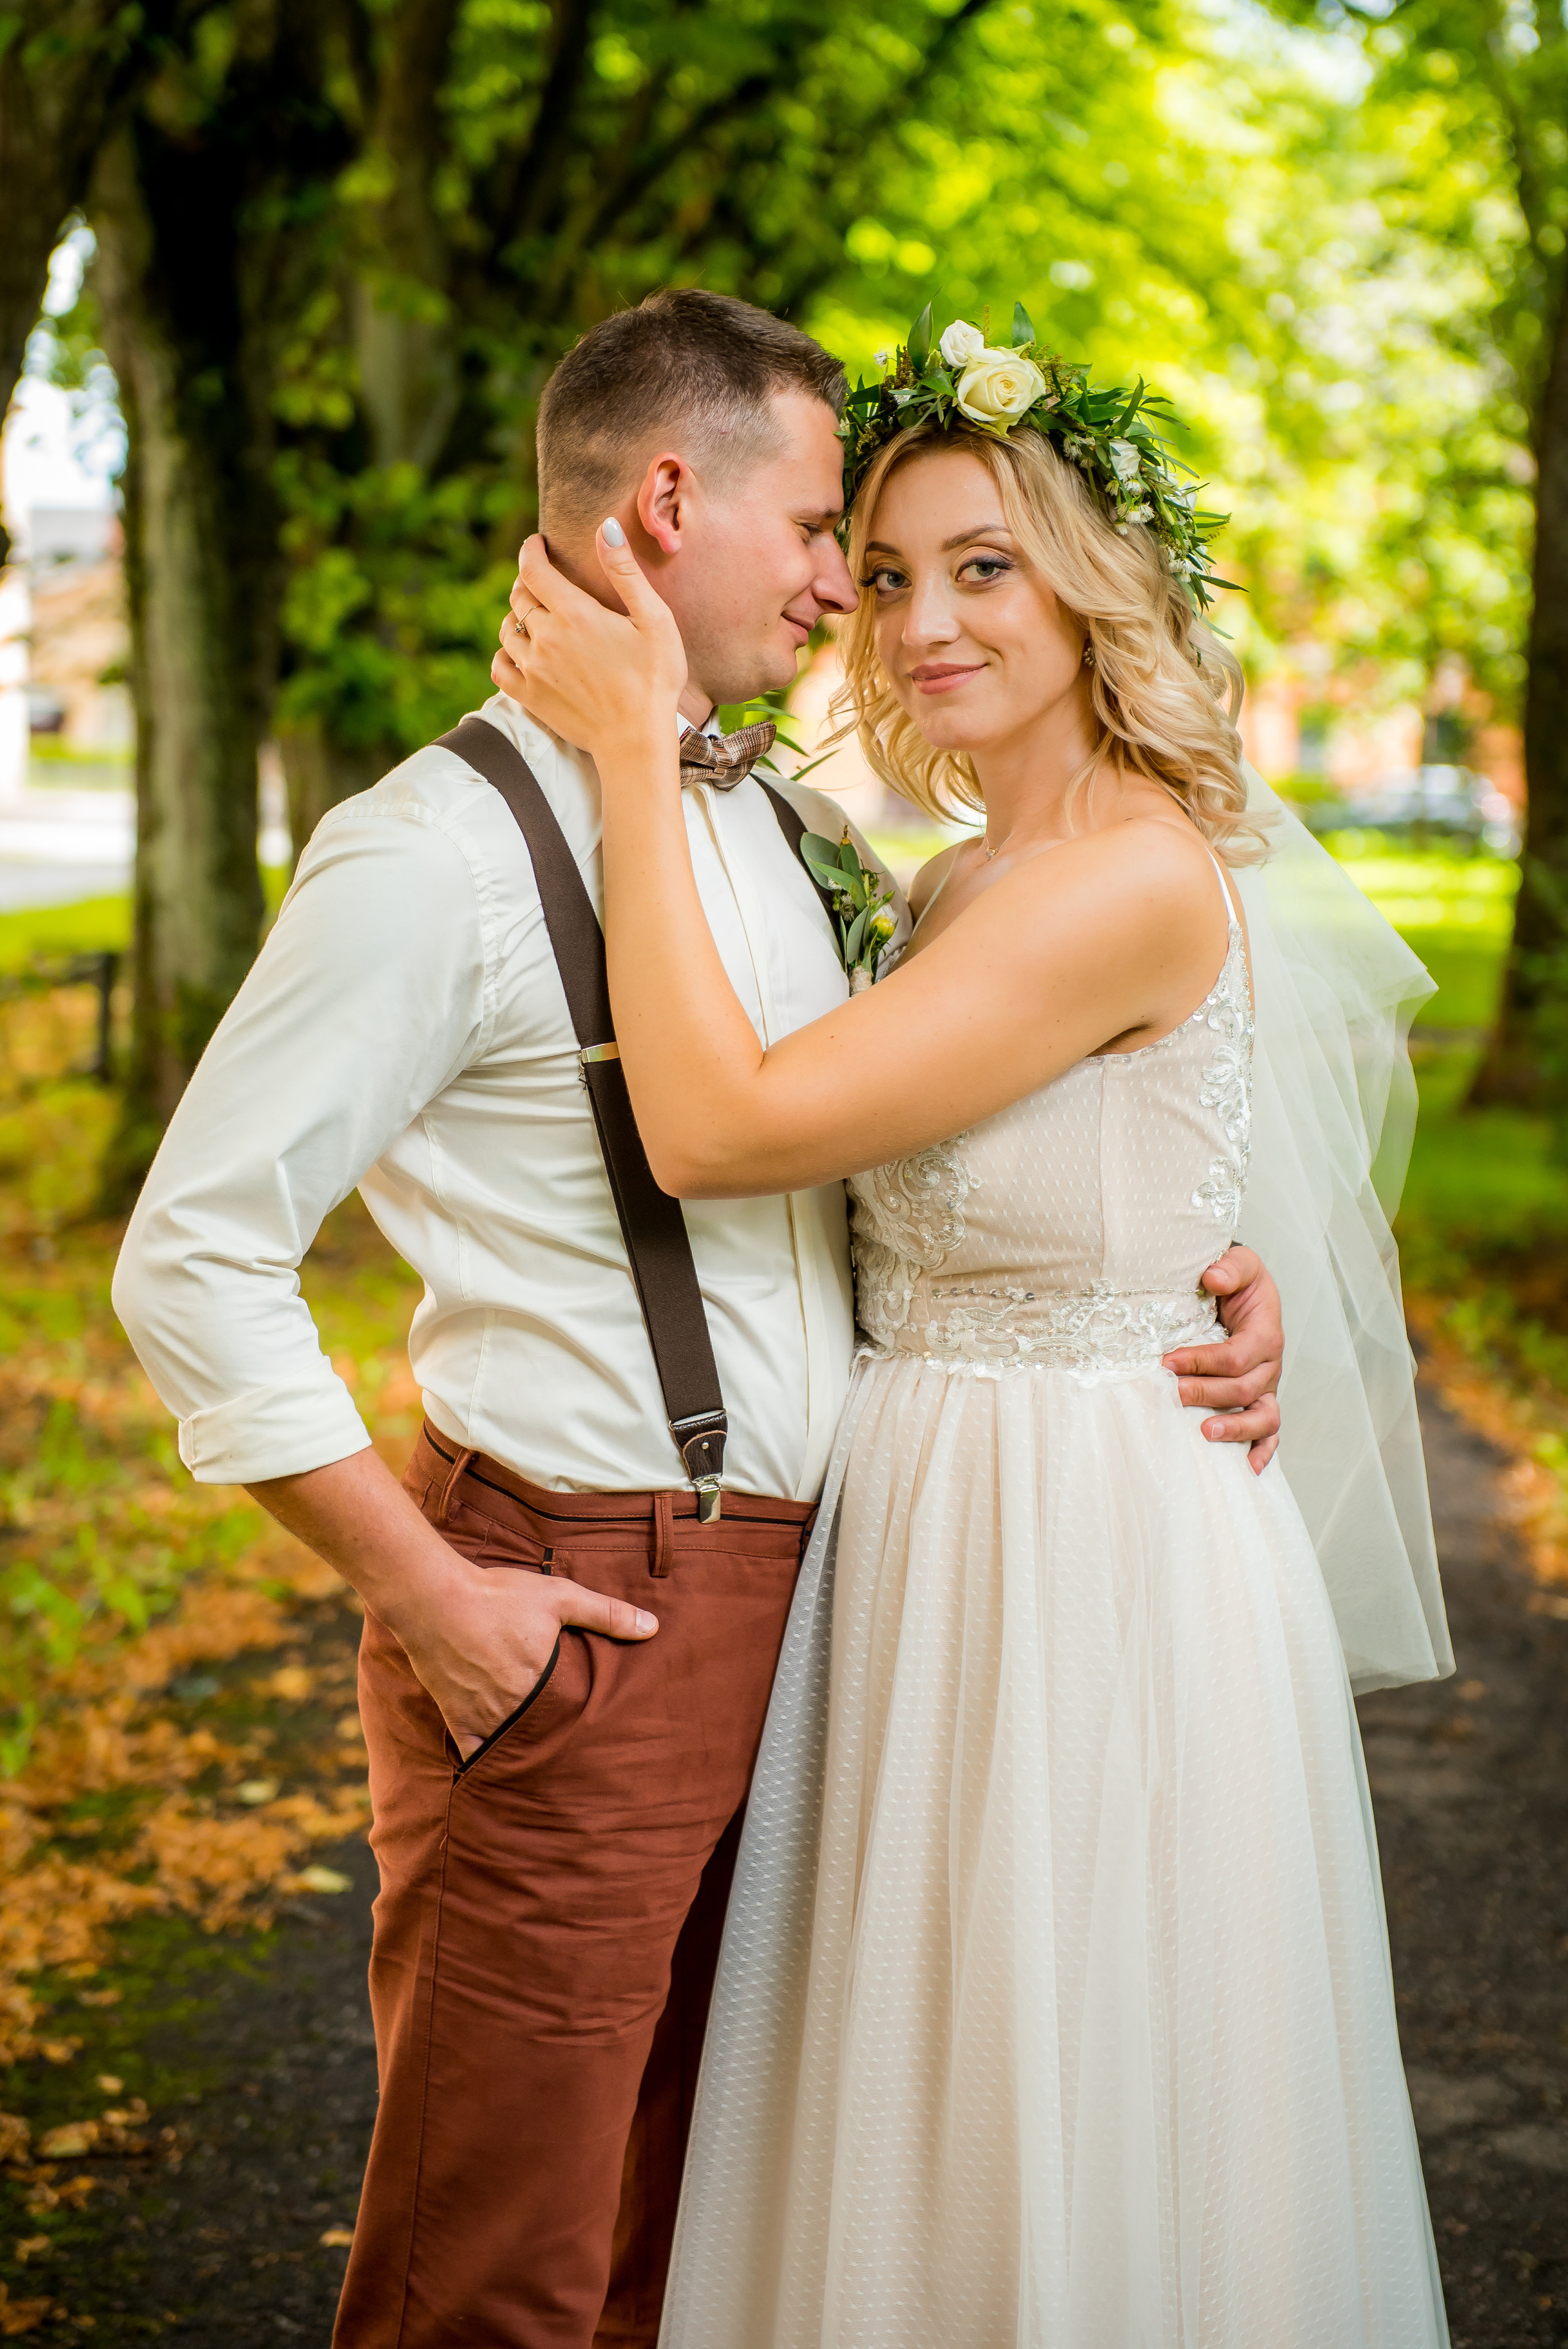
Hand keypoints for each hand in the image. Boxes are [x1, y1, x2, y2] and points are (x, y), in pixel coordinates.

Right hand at [396, 1549, 656, 1760]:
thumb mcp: (560, 1597)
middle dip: (562, 1746)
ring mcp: (484, 1716)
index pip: (576, 1720)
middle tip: (583, 1763)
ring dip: (530, 1755)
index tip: (604, 1740)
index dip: (589, 1731)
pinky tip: (499, 1771)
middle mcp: (516, 1708)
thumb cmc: (499, 1596)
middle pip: (546, 1738)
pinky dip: (486, 1763)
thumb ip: (605, 1613)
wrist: (436, 1599)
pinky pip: (472, 1753)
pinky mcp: (456, 1715)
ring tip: (549, 1769)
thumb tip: (653, 1627)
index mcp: (545, 1684)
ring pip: (514, 1748)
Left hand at [489, 525, 686, 761]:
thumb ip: (625, 572)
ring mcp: (532, 669)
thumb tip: (604, 526)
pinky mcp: (528, 697)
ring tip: (533, 618)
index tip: (537, 544)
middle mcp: (545, 637)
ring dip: (517, 618)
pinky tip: (519, 653)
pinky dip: (504, 654)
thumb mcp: (653, 620)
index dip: (532, 550)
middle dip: (528, 583)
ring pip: (507, 630)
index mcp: (573, 612)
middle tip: (542, 582)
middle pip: (519, 597)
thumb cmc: (653, 679)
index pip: (534, 569)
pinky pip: (499, 667)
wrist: (636, 740)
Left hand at [1163, 1244, 1282, 1472]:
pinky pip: (1270, 1432)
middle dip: (1206, 1394)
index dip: (1203, 1361)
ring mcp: (1267, 1387)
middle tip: (1173, 1393)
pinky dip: (1263, 1452)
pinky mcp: (1261, 1400)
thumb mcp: (1239, 1264)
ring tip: (1204, 1435)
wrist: (1245, 1290)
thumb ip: (1230, 1267)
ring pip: (1263, 1417)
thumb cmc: (1238, 1280)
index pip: (1236, 1355)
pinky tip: (1247, 1469)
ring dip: (1235, 1429)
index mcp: (1266, 1333)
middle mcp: (1270, 1365)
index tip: (1167, 1362)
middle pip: (1243, 1389)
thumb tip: (1213, 1278)